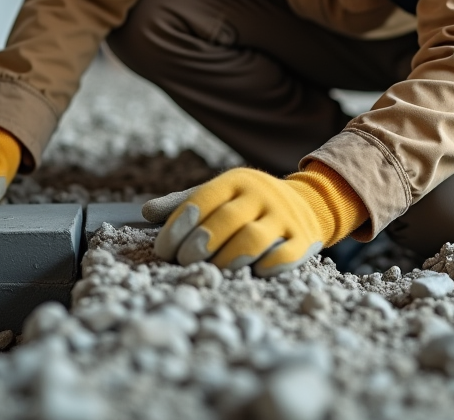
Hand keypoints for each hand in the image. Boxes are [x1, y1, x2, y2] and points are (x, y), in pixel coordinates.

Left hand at [144, 164, 367, 276]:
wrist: (308, 203)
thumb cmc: (248, 205)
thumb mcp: (218, 196)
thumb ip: (183, 204)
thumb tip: (144, 212)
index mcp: (237, 181)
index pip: (202, 200)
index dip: (178, 227)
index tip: (162, 250)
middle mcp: (262, 194)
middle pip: (226, 221)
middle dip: (199, 246)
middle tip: (183, 263)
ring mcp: (285, 216)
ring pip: (253, 240)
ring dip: (227, 260)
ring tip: (213, 271)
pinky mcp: (304, 239)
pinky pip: (284, 256)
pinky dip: (264, 267)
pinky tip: (250, 273)